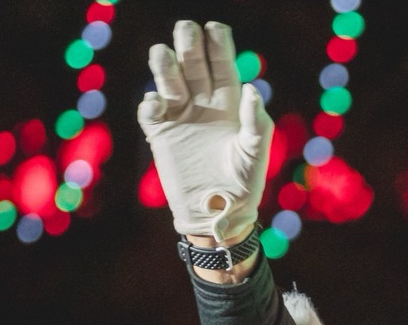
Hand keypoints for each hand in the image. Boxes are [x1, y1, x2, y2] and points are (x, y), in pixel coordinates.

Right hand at [138, 21, 271, 244]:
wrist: (218, 213)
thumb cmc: (245, 184)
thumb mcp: (257, 152)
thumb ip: (257, 121)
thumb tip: (252, 88)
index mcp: (230, 104)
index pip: (223, 67)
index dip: (219, 46)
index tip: (215, 28)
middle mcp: (203, 105)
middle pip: (194, 66)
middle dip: (190, 46)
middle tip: (186, 28)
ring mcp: (180, 117)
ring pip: (169, 81)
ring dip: (165, 66)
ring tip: (163, 53)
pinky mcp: (160, 134)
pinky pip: (150, 111)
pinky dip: (150, 103)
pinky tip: (157, 103)